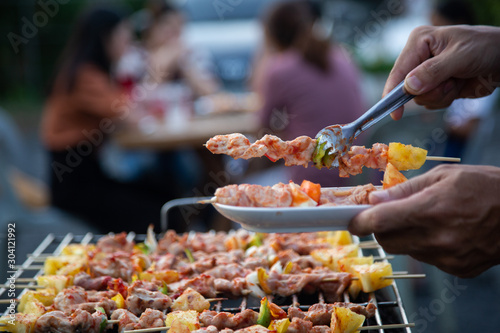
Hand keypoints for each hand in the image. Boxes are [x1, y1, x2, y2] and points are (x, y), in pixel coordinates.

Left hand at [349, 164, 499, 277]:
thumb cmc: (485, 186)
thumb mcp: (444, 176)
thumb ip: (405, 189)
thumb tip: (375, 198)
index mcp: (431, 210)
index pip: (380, 222)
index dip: (359, 222)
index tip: (351, 220)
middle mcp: (438, 238)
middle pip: (387, 241)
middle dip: (380, 228)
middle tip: (388, 214)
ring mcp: (449, 258)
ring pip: (406, 250)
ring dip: (404, 236)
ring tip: (426, 219)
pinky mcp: (458, 269)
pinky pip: (427, 259)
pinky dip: (425, 246)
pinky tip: (443, 232)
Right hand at [384, 25, 499, 119]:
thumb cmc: (484, 48)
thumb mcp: (460, 57)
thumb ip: (433, 71)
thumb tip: (409, 86)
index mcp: (419, 42)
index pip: (399, 70)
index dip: (394, 92)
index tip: (394, 112)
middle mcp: (419, 58)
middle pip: (408, 89)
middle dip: (431, 91)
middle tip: (450, 82)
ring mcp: (426, 74)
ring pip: (420, 98)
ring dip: (441, 95)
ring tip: (456, 81)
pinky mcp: (435, 86)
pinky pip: (431, 103)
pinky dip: (445, 99)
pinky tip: (457, 86)